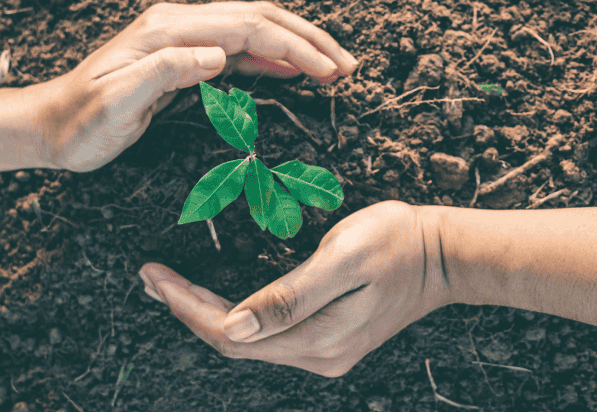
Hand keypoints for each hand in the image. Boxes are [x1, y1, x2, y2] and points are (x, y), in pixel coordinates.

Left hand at [21, 1, 359, 172]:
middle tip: (348, 67)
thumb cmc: (81, 124)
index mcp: (168, 30)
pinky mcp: (182, 55)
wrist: (49, 126)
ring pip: (253, 28)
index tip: (329, 71)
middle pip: (259, 17)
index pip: (248, 27)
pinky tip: (293, 70)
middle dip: (308, 39)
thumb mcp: (117, 104)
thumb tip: (217, 55)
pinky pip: (238, 47)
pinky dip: (272, 56)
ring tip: (334, 67)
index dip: (294, 46)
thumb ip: (166, 73)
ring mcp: (181, 36)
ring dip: (296, 44)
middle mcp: (177, 23)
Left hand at [137, 201, 459, 376]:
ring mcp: (324, 352)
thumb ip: (290, 294)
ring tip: (168, 286)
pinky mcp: (329, 340)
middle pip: (233, 342)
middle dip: (186, 310)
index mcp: (317, 337)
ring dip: (204, 315)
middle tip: (149, 277)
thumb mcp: (344, 257)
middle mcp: (317, 355)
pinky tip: (214, 300)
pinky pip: (267, 337)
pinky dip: (233, 317)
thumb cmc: (397, 241)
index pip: (230, 333)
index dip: (186, 306)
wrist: (447, 254)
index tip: (154, 276)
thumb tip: (234, 325)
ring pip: (248, 342)